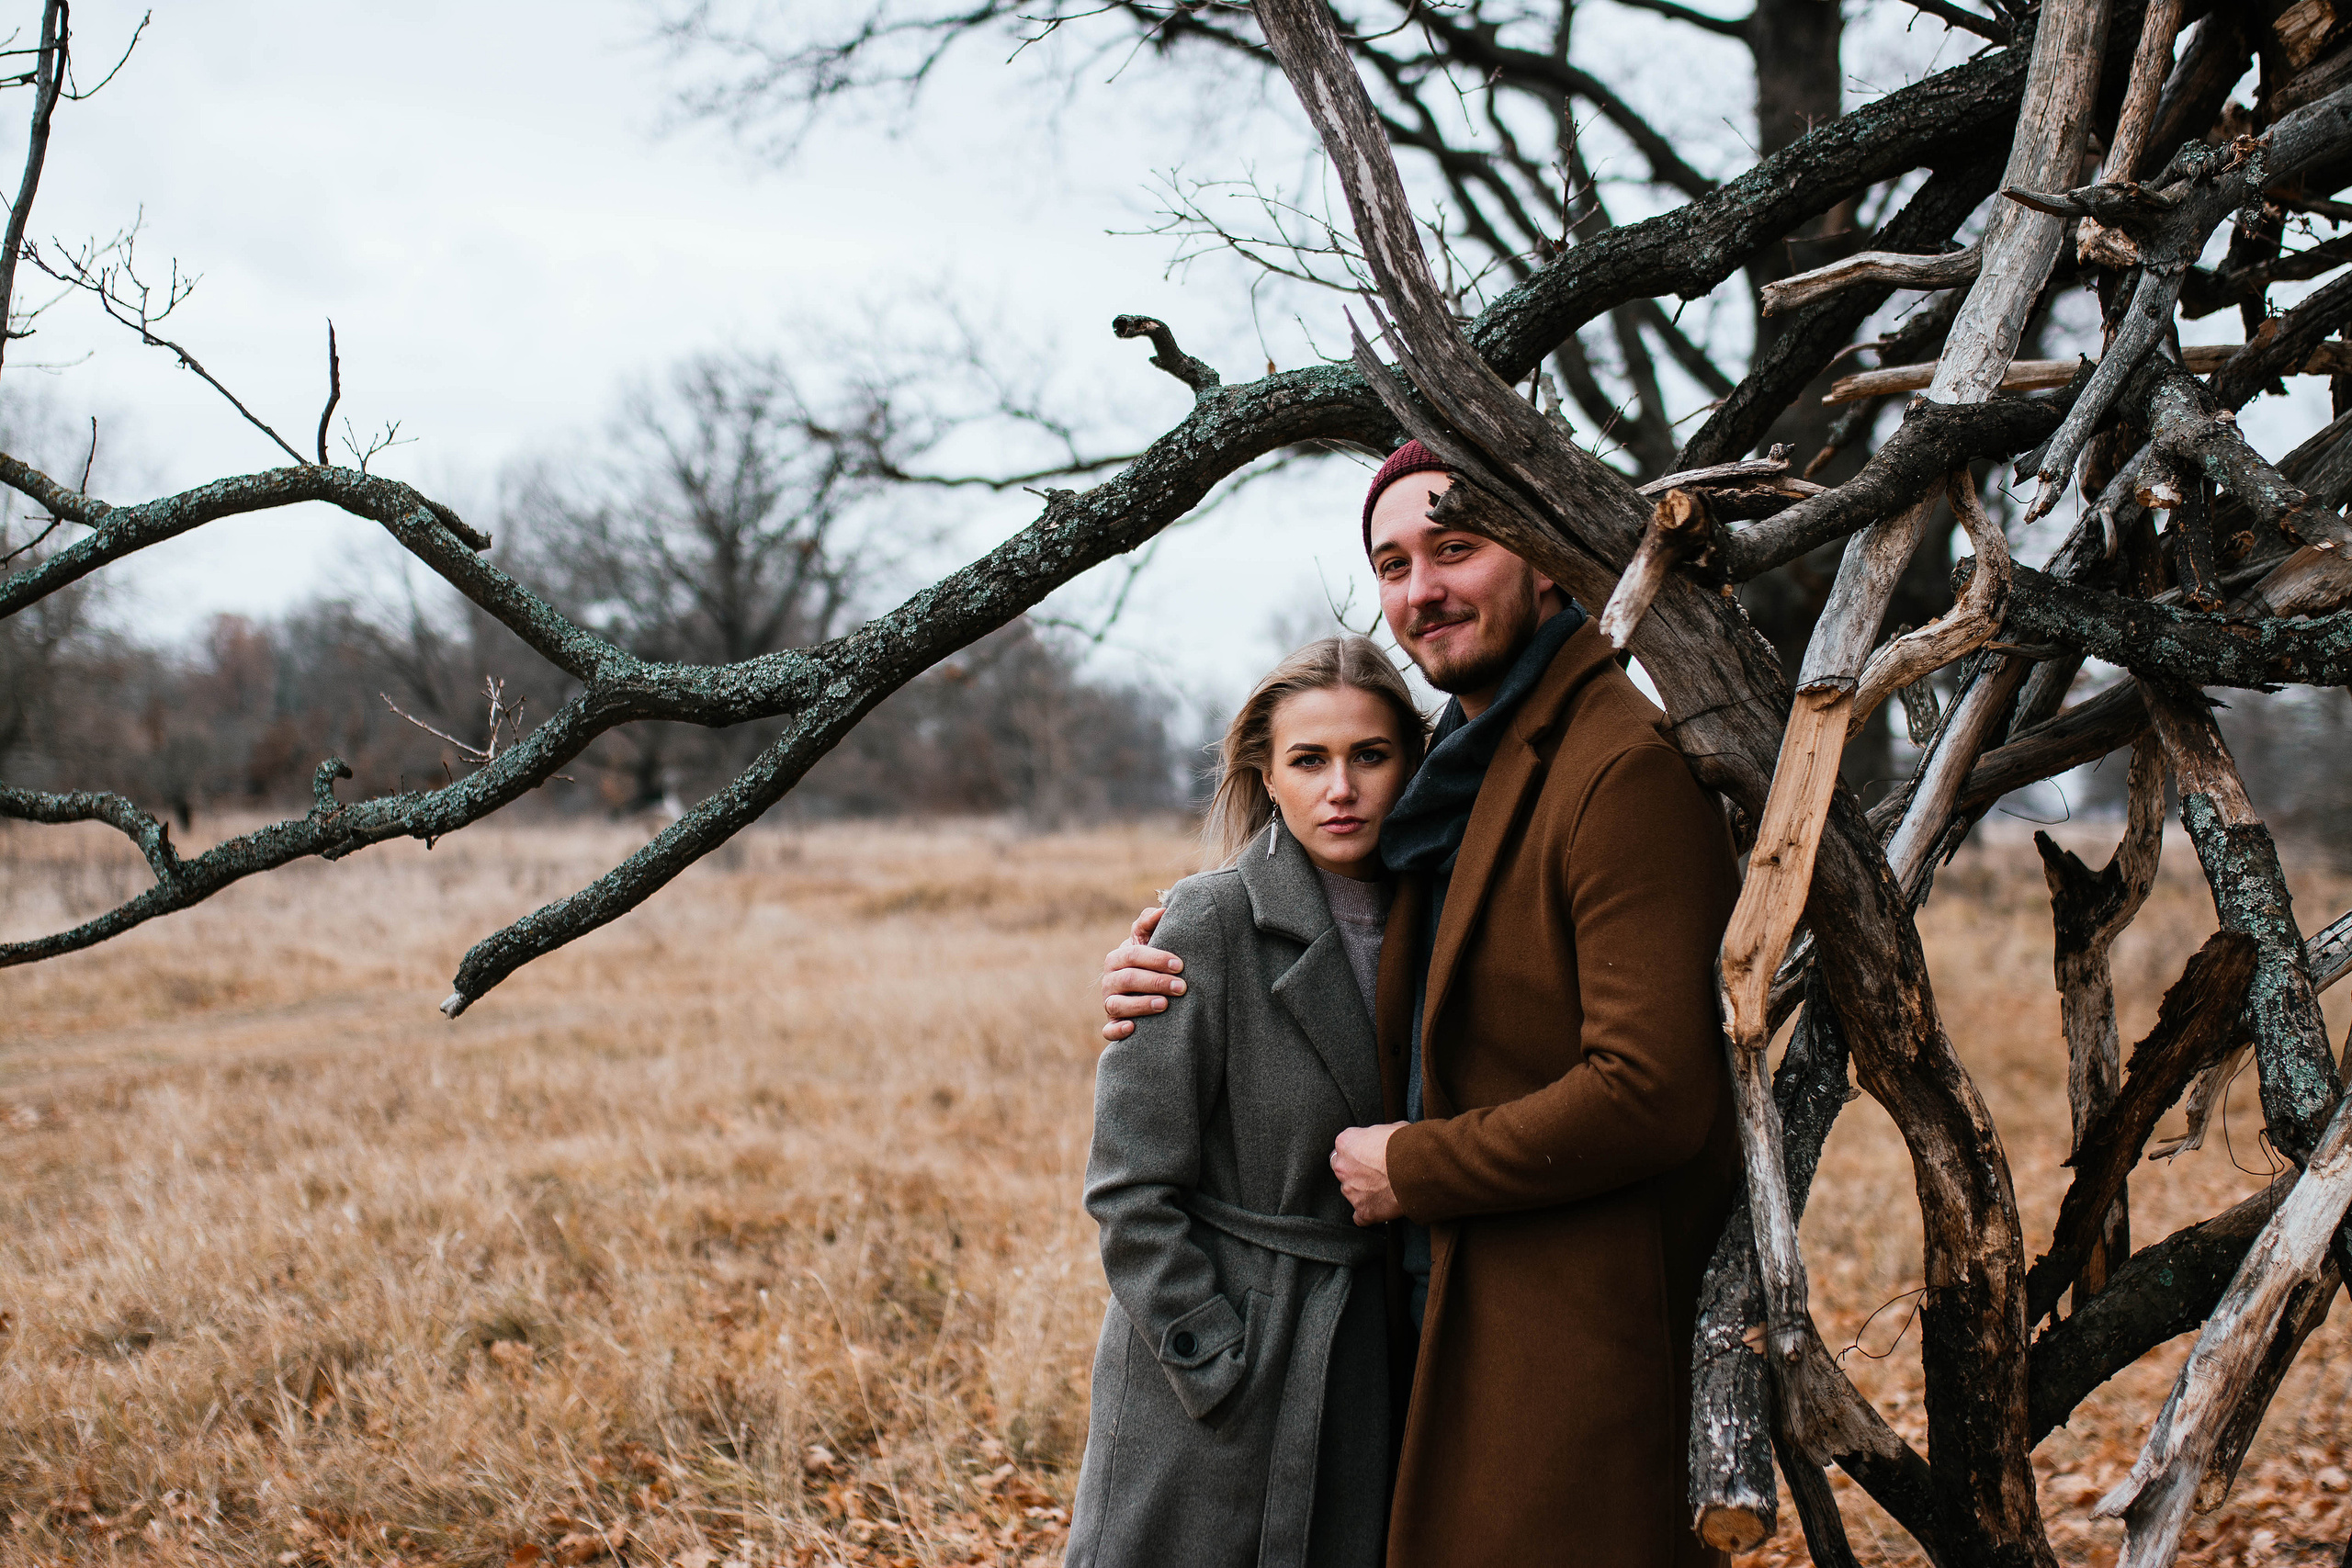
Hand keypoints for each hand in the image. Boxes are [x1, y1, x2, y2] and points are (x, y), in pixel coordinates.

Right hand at [1100, 905, 1181, 1041]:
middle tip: (1182, 987)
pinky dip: (1117, 1030)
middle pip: (1128, 979)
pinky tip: (1133, 1029)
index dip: (1157, 959)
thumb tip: (1163, 910)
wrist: (1145, 991)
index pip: (1134, 955)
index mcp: (1117, 958)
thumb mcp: (1149, 941)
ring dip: (1140, 1005)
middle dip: (1156, 982)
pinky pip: (1108, 1031)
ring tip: (1164, 1005)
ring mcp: (1109, 1003)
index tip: (1181, 965)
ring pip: (1116, 1005)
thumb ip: (1150, 924)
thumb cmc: (1150, 962)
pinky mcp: (1112, 1025)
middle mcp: (1110, 981)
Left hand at [1332, 1123, 1404, 1224]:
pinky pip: (1360, 1216)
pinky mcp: (1363, 1210)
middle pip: (1343, 1170)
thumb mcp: (1390, 1127)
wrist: (1418, 1168)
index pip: (1344, 1147)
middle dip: (1356, 1171)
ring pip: (1351, 1192)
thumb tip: (1385, 1138)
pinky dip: (1369, 1212)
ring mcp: (1352, 1190)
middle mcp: (1343, 1167)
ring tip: (1385, 1188)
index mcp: (1346, 1143)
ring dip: (1364, 1190)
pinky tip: (1380, 1207)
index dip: (1359, 1150)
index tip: (1369, 1153)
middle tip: (1376, 1171)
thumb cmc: (1406, 1145)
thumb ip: (1378, 1135)